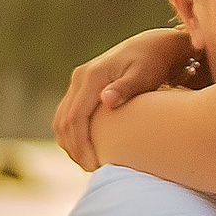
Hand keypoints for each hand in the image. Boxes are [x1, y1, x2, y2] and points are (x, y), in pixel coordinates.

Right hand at [51, 26, 198, 170]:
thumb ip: (126, 88)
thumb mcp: (144, 75)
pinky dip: (72, 135)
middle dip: (74, 149)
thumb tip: (106, 100)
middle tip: (91, 170)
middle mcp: (80, 78)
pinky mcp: (82, 87)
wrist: (153, 46)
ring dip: (70, 144)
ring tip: (88, 163)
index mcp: (91, 77)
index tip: (94, 165)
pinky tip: (86, 149)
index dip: (81, 145)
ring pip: (61, 119)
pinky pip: (68, 115)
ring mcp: (78, 82)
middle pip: (64, 121)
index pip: (75, 118)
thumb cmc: (153, 63)